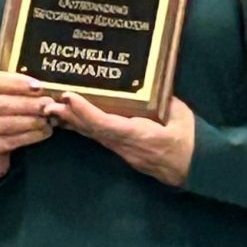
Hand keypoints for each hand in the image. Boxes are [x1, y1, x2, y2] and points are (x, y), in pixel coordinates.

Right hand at [0, 70, 52, 180]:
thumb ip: (7, 88)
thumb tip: (39, 85)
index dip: (15, 82)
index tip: (37, 85)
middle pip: (0, 103)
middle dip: (28, 103)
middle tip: (48, 103)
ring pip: (7, 123)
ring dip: (32, 120)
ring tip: (48, 118)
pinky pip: (10, 140)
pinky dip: (30, 135)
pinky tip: (43, 132)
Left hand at [46, 93, 195, 186]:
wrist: (198, 167)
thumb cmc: (190, 138)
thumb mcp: (179, 113)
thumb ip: (162, 98)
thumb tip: (147, 79)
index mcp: (141, 136)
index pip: (108, 125)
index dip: (87, 112)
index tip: (69, 97)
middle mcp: (128, 146)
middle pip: (94, 131)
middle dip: (70, 116)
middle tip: (48, 102)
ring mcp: (125, 151)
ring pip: (94, 136)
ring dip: (73, 122)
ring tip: (52, 108)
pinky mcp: (124, 151)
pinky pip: (100, 138)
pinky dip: (84, 127)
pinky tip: (71, 119)